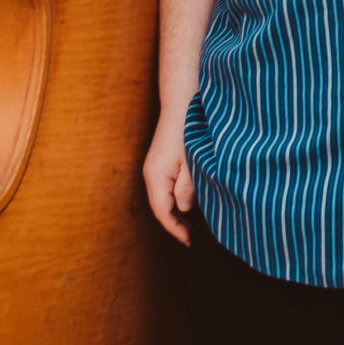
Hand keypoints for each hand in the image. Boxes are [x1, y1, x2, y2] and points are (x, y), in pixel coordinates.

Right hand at [142, 116, 195, 244]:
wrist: (182, 102)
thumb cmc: (189, 131)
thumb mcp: (192, 163)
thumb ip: (187, 189)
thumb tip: (183, 209)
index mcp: (156, 177)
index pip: (162, 213)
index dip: (175, 229)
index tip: (189, 242)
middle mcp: (151, 174)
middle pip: (160, 207)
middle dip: (175, 224)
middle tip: (192, 238)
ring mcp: (155, 167)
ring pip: (163, 198)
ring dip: (176, 212)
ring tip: (193, 225)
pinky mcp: (162, 161)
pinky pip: (166, 187)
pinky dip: (176, 199)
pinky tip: (190, 202)